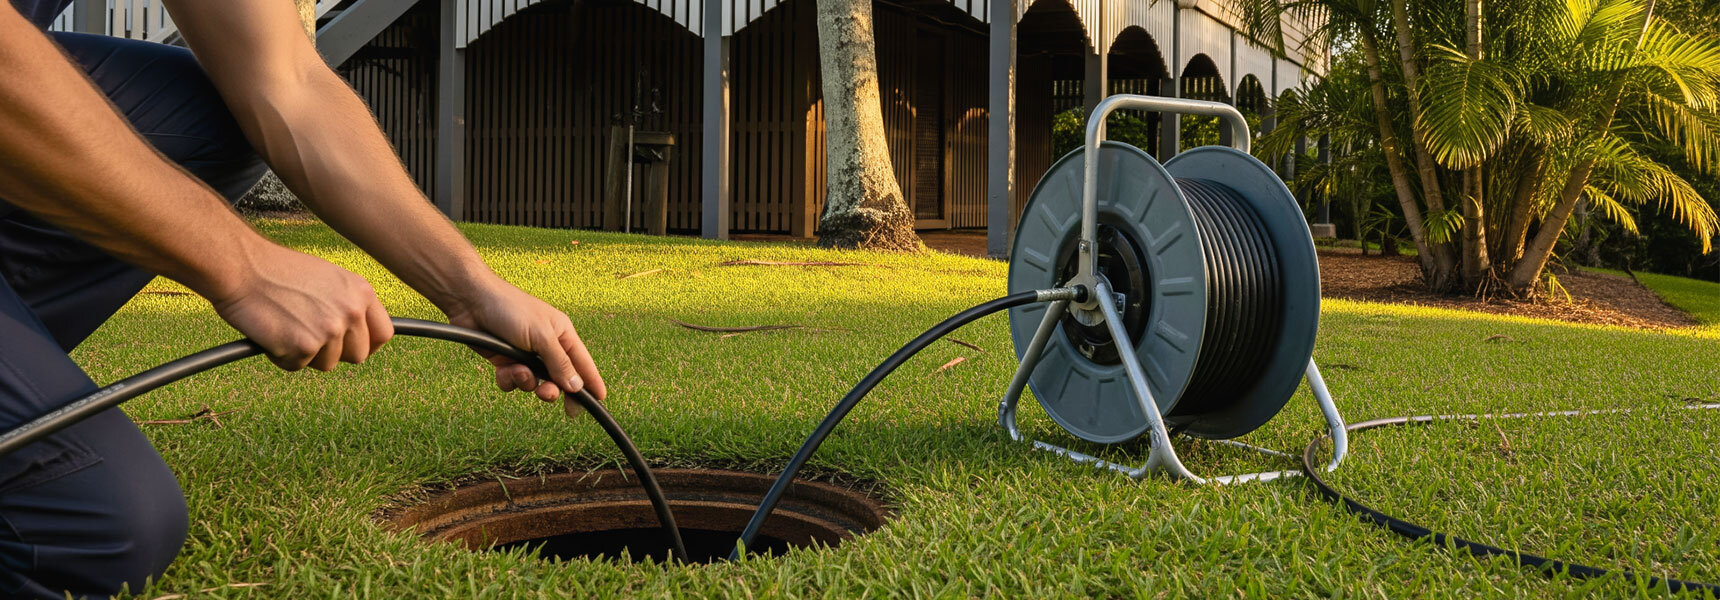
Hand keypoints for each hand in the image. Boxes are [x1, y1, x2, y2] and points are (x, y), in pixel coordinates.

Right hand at [208, 244, 393, 370]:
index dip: (367, 345)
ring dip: (305, 354)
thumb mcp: (328, 278)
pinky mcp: (304, 346)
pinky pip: (296, 366)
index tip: (351, 347)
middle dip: (333, 353)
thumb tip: (358, 332)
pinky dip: (281, 356)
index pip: (383, 333)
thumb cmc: (277, 271)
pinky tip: (271, 331)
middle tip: (306, 336)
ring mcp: (330, 330)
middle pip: (357, 356)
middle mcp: (351, 311)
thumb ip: (347, 303)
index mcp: (361, 292)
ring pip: (326, 364)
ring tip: (285, 326)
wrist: (241, 266)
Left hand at [439, 277, 605, 411]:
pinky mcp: (505, 360)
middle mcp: (547, 346)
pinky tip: (501, 367)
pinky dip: (508, 379)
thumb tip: (578, 387)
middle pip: (559, 379)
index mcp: (563, 335)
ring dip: (526, 382)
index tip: (599, 401)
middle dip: (553, 389)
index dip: (591, 382)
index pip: (583, 363)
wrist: (471, 301)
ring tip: (518, 372)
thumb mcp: (541, 337)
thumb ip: (560, 364)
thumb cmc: (511, 309)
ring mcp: (525, 355)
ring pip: (534, 383)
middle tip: (548, 396)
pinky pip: (513, 382)